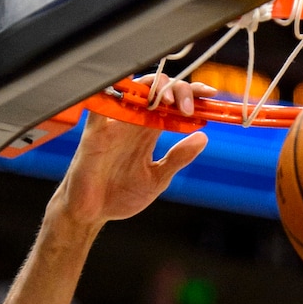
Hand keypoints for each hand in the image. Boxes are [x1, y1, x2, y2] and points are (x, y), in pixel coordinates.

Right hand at [55, 75, 211, 225]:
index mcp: (148, 132)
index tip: (210, 95)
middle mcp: (132, 123)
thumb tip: (203, 137)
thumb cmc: (120, 196)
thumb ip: (177, 158)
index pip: (172, 105)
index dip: (191, 95)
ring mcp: (114, 125)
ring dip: (153, 89)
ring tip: (170, 100)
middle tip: (190, 107)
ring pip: (133, 91)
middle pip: (157, 91)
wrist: (92, 213)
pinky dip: (110, 94)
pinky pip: (99, 107)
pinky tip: (126, 90)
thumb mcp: (156, 179)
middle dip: (177, 90)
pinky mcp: (95, 133)